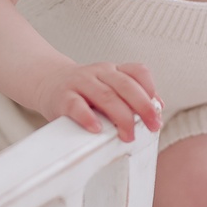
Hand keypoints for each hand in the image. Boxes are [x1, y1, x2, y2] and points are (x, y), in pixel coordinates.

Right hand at [36, 62, 162, 141]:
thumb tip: (158, 107)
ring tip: (128, 136)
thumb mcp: (109, 87)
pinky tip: (96, 129)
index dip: (151, 89)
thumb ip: (132, 96)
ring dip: (121, 117)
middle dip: (143, 107)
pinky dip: (88, 117)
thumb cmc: (85, 91)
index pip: (137, 71)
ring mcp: (80, 82)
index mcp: (113, 70)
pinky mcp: (63, 97)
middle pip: (126, 86)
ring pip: (105, 96)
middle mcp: (99, 72)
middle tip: (152, 126)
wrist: (48, 81)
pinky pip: (76, 105)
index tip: (158, 109)